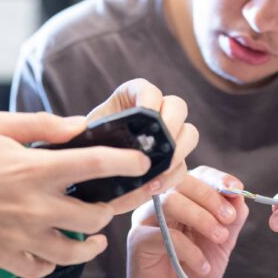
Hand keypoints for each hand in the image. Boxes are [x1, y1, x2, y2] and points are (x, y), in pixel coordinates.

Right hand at [0, 111, 151, 277]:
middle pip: (95, 214)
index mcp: (33, 169)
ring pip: (75, 252)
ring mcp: (19, 236)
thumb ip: (42, 125)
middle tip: (115, 196)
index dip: (127, 162)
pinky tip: (53, 246)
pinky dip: (53, 261)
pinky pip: (41, 270)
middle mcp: (33, 206)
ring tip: (97, 233)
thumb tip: (79, 125)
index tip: (143, 162)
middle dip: (113, 204)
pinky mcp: (3, 257)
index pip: (95, 165)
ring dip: (92, 242)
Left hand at [86, 78, 198, 214]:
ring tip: (160, 170)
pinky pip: (183, 165)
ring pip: (189, 134)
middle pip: (178, 107)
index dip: (150, 101)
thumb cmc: (88, 144)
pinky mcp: (172, 159)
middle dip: (171, 126)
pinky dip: (172, 176)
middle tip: (160, 146)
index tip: (145, 116)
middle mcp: (157, 110)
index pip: (149, 90)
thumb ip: (99, 133)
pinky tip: (155, 186)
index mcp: (134, 95)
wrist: (91, 166)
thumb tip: (108, 143)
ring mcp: (169, 134)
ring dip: (178, 152)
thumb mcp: (89, 134)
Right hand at [125, 166, 248, 277]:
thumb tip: (240, 196)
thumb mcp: (220, 243)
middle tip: (229, 218)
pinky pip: (164, 235)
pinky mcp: (138, 241)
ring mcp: (146, 219)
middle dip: (210, 196)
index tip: (237, 189)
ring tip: (219, 238)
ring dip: (201, 218)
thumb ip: (230, 220)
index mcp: (180, 197)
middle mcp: (160, 201)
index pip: (196, 175)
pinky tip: (203, 265)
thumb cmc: (191, 269)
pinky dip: (190, 249)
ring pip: (171, 202)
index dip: (217, 178)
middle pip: (181, 182)